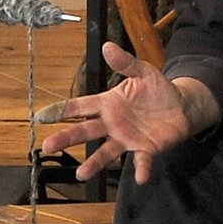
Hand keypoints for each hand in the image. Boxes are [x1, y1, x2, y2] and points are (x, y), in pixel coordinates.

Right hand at [41, 42, 191, 183]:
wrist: (181, 106)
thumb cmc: (157, 89)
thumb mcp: (142, 71)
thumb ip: (125, 62)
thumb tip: (108, 46)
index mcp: (108, 104)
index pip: (81, 107)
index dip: (61, 110)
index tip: (41, 116)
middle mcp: (112, 124)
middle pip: (85, 131)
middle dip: (66, 138)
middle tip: (47, 146)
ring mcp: (127, 138)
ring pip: (106, 152)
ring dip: (94, 163)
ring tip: (81, 174)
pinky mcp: (145, 149)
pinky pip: (141, 161)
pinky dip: (140, 169)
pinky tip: (140, 178)